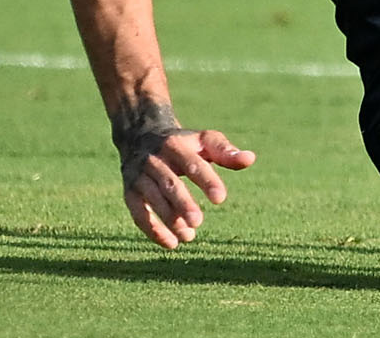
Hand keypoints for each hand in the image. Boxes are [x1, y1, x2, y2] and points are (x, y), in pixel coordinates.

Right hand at [113, 99, 253, 248]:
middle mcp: (154, 160)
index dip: (206, 181)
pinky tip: (171, 244)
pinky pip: (138, 213)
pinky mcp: (129, 192)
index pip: (192, 164)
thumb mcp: (204, 140)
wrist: (142, 137)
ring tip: (189, 237)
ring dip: (169, 220)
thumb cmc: (184, 143)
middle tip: (198, 221)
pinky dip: (152, 230)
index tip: (221, 199)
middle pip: (169, 184)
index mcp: (175, 145)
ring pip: (152, 200)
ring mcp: (138, 176)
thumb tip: (250, 159)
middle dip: (183, 204)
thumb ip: (225, 151)